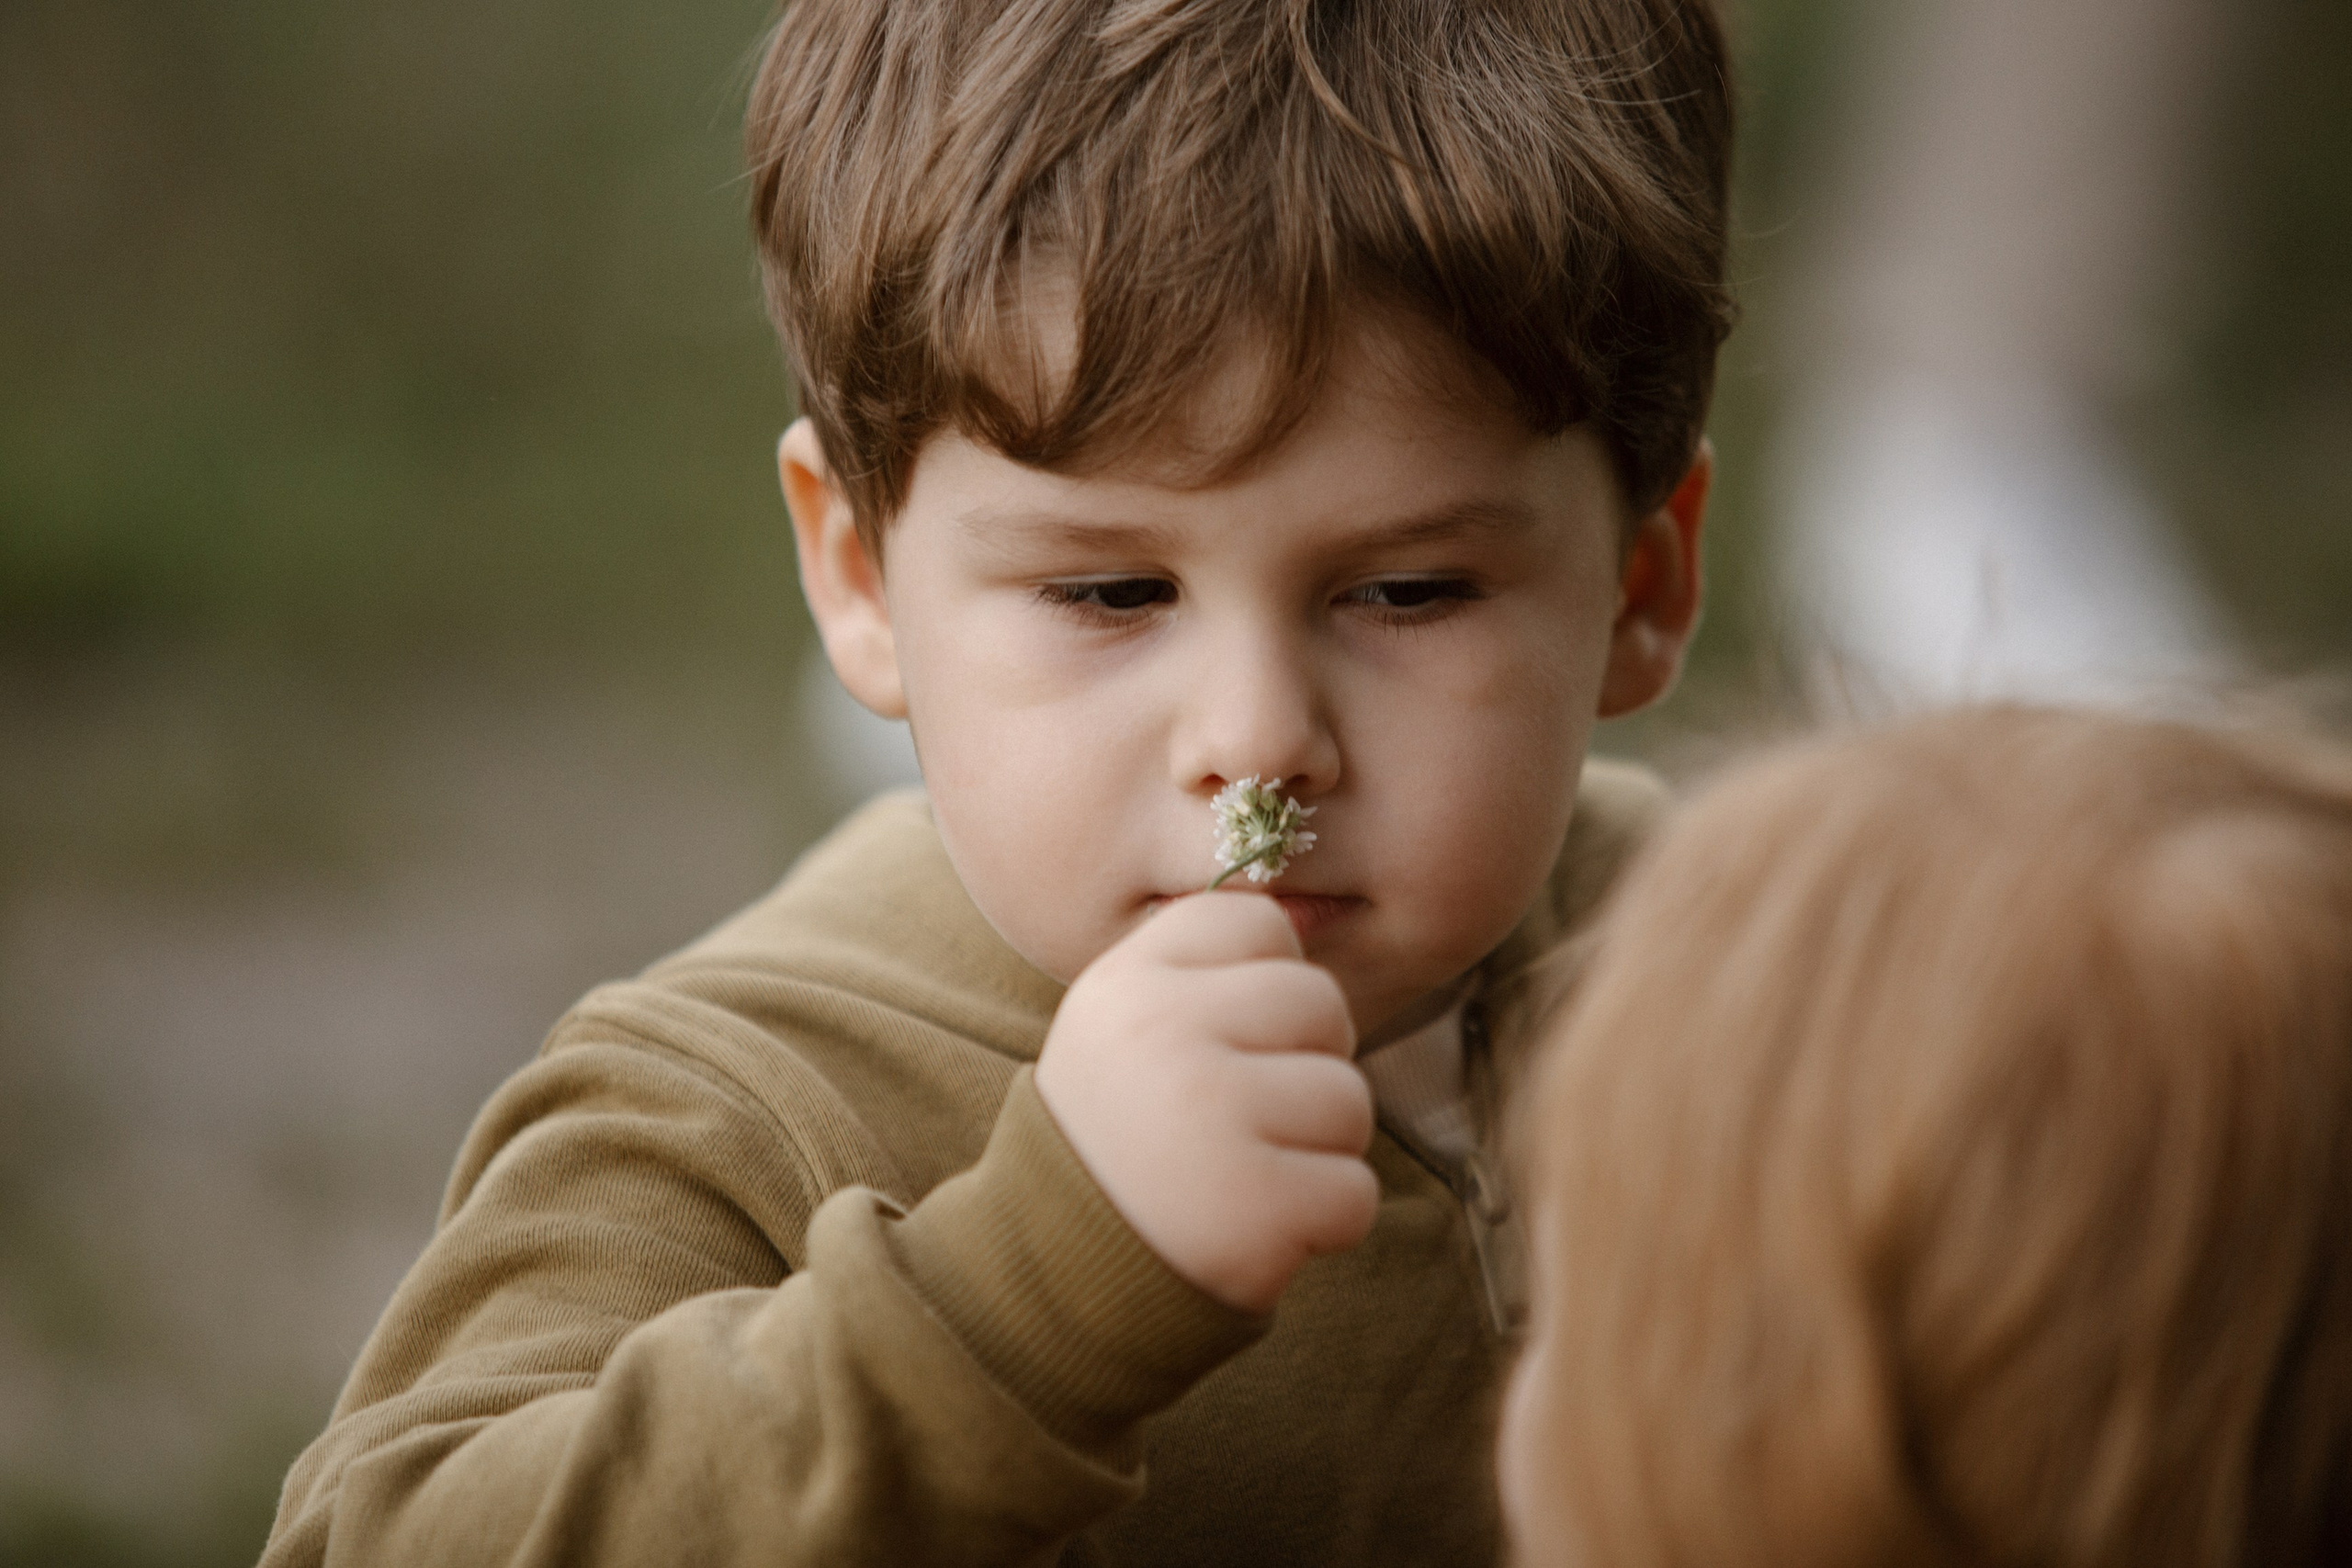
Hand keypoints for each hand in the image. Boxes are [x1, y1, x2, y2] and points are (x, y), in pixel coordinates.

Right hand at [1033, 892, 1377, 1313]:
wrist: (1053, 1280)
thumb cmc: (1118, 1140)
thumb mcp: (1121, 1028)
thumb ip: (1199, 973)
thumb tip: (1310, 912)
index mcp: (1129, 983)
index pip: (1258, 922)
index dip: (1266, 983)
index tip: (1226, 1041)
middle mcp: (1164, 1035)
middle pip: (1321, 1004)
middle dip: (1305, 1065)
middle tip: (1242, 1120)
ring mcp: (1211, 1118)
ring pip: (1350, 1099)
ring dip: (1319, 1149)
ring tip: (1245, 1174)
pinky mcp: (1257, 1206)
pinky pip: (1355, 1191)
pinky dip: (1324, 1222)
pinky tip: (1258, 1226)